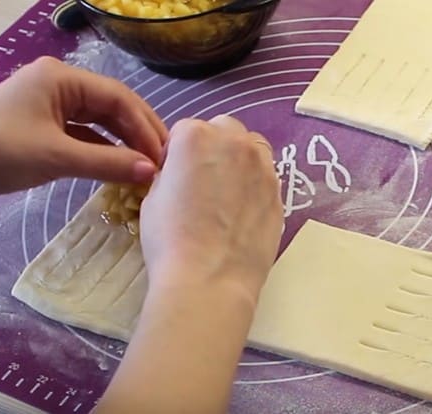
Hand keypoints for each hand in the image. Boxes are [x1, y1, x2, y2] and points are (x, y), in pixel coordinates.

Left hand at [0, 56, 166, 206]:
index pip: (118, 97)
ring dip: (122, 143)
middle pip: (111, 106)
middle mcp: (59, 84)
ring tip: (146, 167)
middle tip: (163, 162)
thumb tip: (151, 172)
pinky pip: (83, 134)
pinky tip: (118, 167)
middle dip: (138, 133)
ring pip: (98, 121)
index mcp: (61, 77)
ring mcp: (49, 105)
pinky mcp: (42, 126)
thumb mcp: (56, 157)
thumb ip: (108, 163)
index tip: (164, 157)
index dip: (145, 127)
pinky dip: (101, 150)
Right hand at [140, 115, 282, 301]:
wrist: (210, 278)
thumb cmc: (170, 238)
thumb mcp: (152, 198)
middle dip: (212, 146)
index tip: (172, 175)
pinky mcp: (279, 193)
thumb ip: (170, 174)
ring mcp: (262, 167)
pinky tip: (242, 211)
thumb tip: (179, 175)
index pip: (184, 130)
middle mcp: (234, 143)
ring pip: (252, 148)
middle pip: (224, 130)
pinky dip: (254, 184)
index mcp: (195, 137)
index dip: (176, 153)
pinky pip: (266, 177)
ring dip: (238, 159)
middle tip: (201, 179)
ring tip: (226, 192)